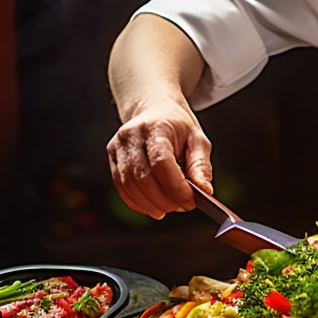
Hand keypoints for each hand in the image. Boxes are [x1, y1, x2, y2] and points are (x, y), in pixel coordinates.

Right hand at [107, 98, 212, 218]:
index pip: (161, 163)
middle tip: (183, 207)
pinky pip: (121, 187)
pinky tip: (153, 207)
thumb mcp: (197, 140)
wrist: (154, 109)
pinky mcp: (112, 157)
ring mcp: (118, 146)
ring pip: (129, 185)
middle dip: (165, 199)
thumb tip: (204, 191)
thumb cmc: (178, 126)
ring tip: (170, 208)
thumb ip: (201, 166)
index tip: (190, 201)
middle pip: (143, 177)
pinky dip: (137, 202)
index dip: (175, 187)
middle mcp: (131, 135)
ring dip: (151, 204)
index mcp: (156, 127)